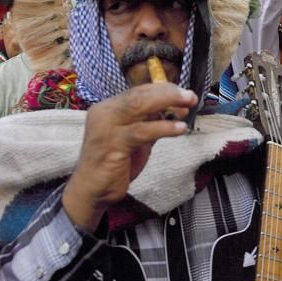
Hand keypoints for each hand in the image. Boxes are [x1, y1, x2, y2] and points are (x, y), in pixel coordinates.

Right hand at [62, 83, 196, 230]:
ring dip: (167, 104)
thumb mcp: (135, 138)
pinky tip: (180, 129)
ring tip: (187, 108)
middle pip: (139, 94)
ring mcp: (106, 127)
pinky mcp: (112, 144)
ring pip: (139, 106)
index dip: (164, 91)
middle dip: (168, 93)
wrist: (92, 190)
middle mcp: (104, 113)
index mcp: (108, 108)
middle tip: (189, 96)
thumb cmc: (114, 164)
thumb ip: (150, 122)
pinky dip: (164, 128)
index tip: (184, 95)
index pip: (138, 91)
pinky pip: (141, 131)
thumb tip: (176, 110)